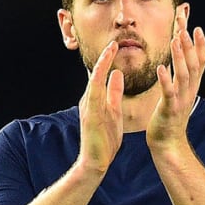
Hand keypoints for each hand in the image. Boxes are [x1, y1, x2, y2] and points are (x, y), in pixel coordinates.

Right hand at [77, 41, 124, 172]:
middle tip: (114, 42)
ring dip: (102, 64)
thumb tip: (117, 74)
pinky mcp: (90, 115)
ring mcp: (88, 107)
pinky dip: (99, 80)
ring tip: (110, 50)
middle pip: (96, 73)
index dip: (108, 60)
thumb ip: (114, 93)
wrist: (95, 162)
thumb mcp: (114, 111)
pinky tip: (103, 70)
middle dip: (104, 57)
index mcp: (96, 99)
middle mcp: (89, 100)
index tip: (116, 46)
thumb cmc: (105, 139)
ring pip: (94, 80)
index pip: (101, 75)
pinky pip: (94, 93)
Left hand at [146, 16, 204, 151]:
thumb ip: (195, 69)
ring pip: (183, 75)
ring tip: (175, 40)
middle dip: (188, 44)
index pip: (199, 60)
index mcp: (193, 84)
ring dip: (180, 56)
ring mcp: (181, 99)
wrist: (169, 142)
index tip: (196, 26)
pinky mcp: (169, 109)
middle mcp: (190, 89)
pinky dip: (166, 80)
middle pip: (192, 63)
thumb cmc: (174, 114)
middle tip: (184, 26)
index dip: (199, 44)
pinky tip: (161, 68)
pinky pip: (168, 92)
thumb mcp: (187, 89)